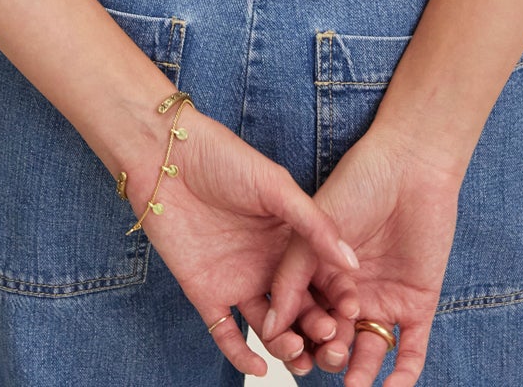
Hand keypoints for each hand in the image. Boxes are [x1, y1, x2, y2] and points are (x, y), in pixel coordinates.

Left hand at [126, 98, 363, 376]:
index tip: (356, 312)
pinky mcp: (206, 292)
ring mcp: (238, 279)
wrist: (166, 156)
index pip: (323, 276)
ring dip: (285, 344)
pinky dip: (242, 354)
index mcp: (290, 237)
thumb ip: (313, 224)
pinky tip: (261, 367)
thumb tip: (353, 263)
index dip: (340, 296)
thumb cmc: (223, 158)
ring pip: (269, 325)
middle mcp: (268, 263)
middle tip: (329, 340)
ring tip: (296, 352)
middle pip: (300, 307)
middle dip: (317, 327)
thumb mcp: (276, 186)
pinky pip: (226, 333)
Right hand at [260, 130, 463, 384]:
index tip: (293, 352)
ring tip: (354, 384)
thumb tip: (268, 330)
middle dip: (330, 355)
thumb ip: (290, 280)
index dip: (298, 339)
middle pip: (335, 340)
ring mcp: (385, 300)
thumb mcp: (311, 234)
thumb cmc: (356, 185)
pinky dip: (403, 374)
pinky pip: (411, 349)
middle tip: (331, 355)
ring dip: (361, 373)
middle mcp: (351, 293)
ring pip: (369, 351)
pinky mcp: (418, 304)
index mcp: (322, 277)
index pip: (305, 320)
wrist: (409, 166)